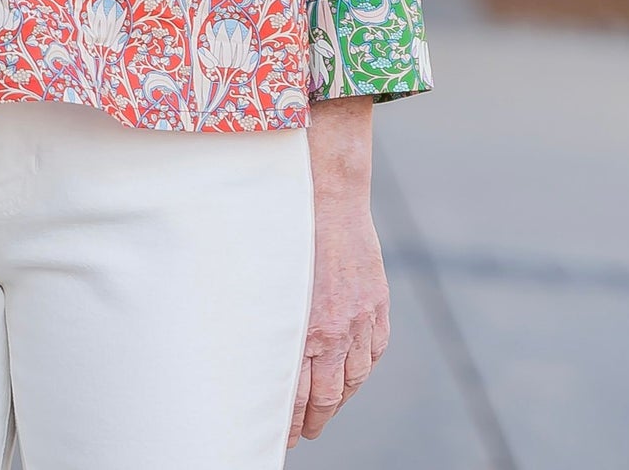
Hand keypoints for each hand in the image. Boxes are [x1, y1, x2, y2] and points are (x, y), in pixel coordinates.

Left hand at [289, 96, 389, 447]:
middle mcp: (336, 330)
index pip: (297, 395)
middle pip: (327, 397)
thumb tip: (250, 352)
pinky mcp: (378, 305)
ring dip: (337, 401)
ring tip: (322, 413)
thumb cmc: (286, 229)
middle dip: (312, 421)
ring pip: (353, 379)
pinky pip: (373, 353)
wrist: (328, 193)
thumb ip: (266, 316)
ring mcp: (362, 319)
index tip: (278, 436)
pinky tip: (349, 375)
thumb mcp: (266, 276)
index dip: (287, 421)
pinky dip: (361, 369)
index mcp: (305, 327)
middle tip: (297, 435)